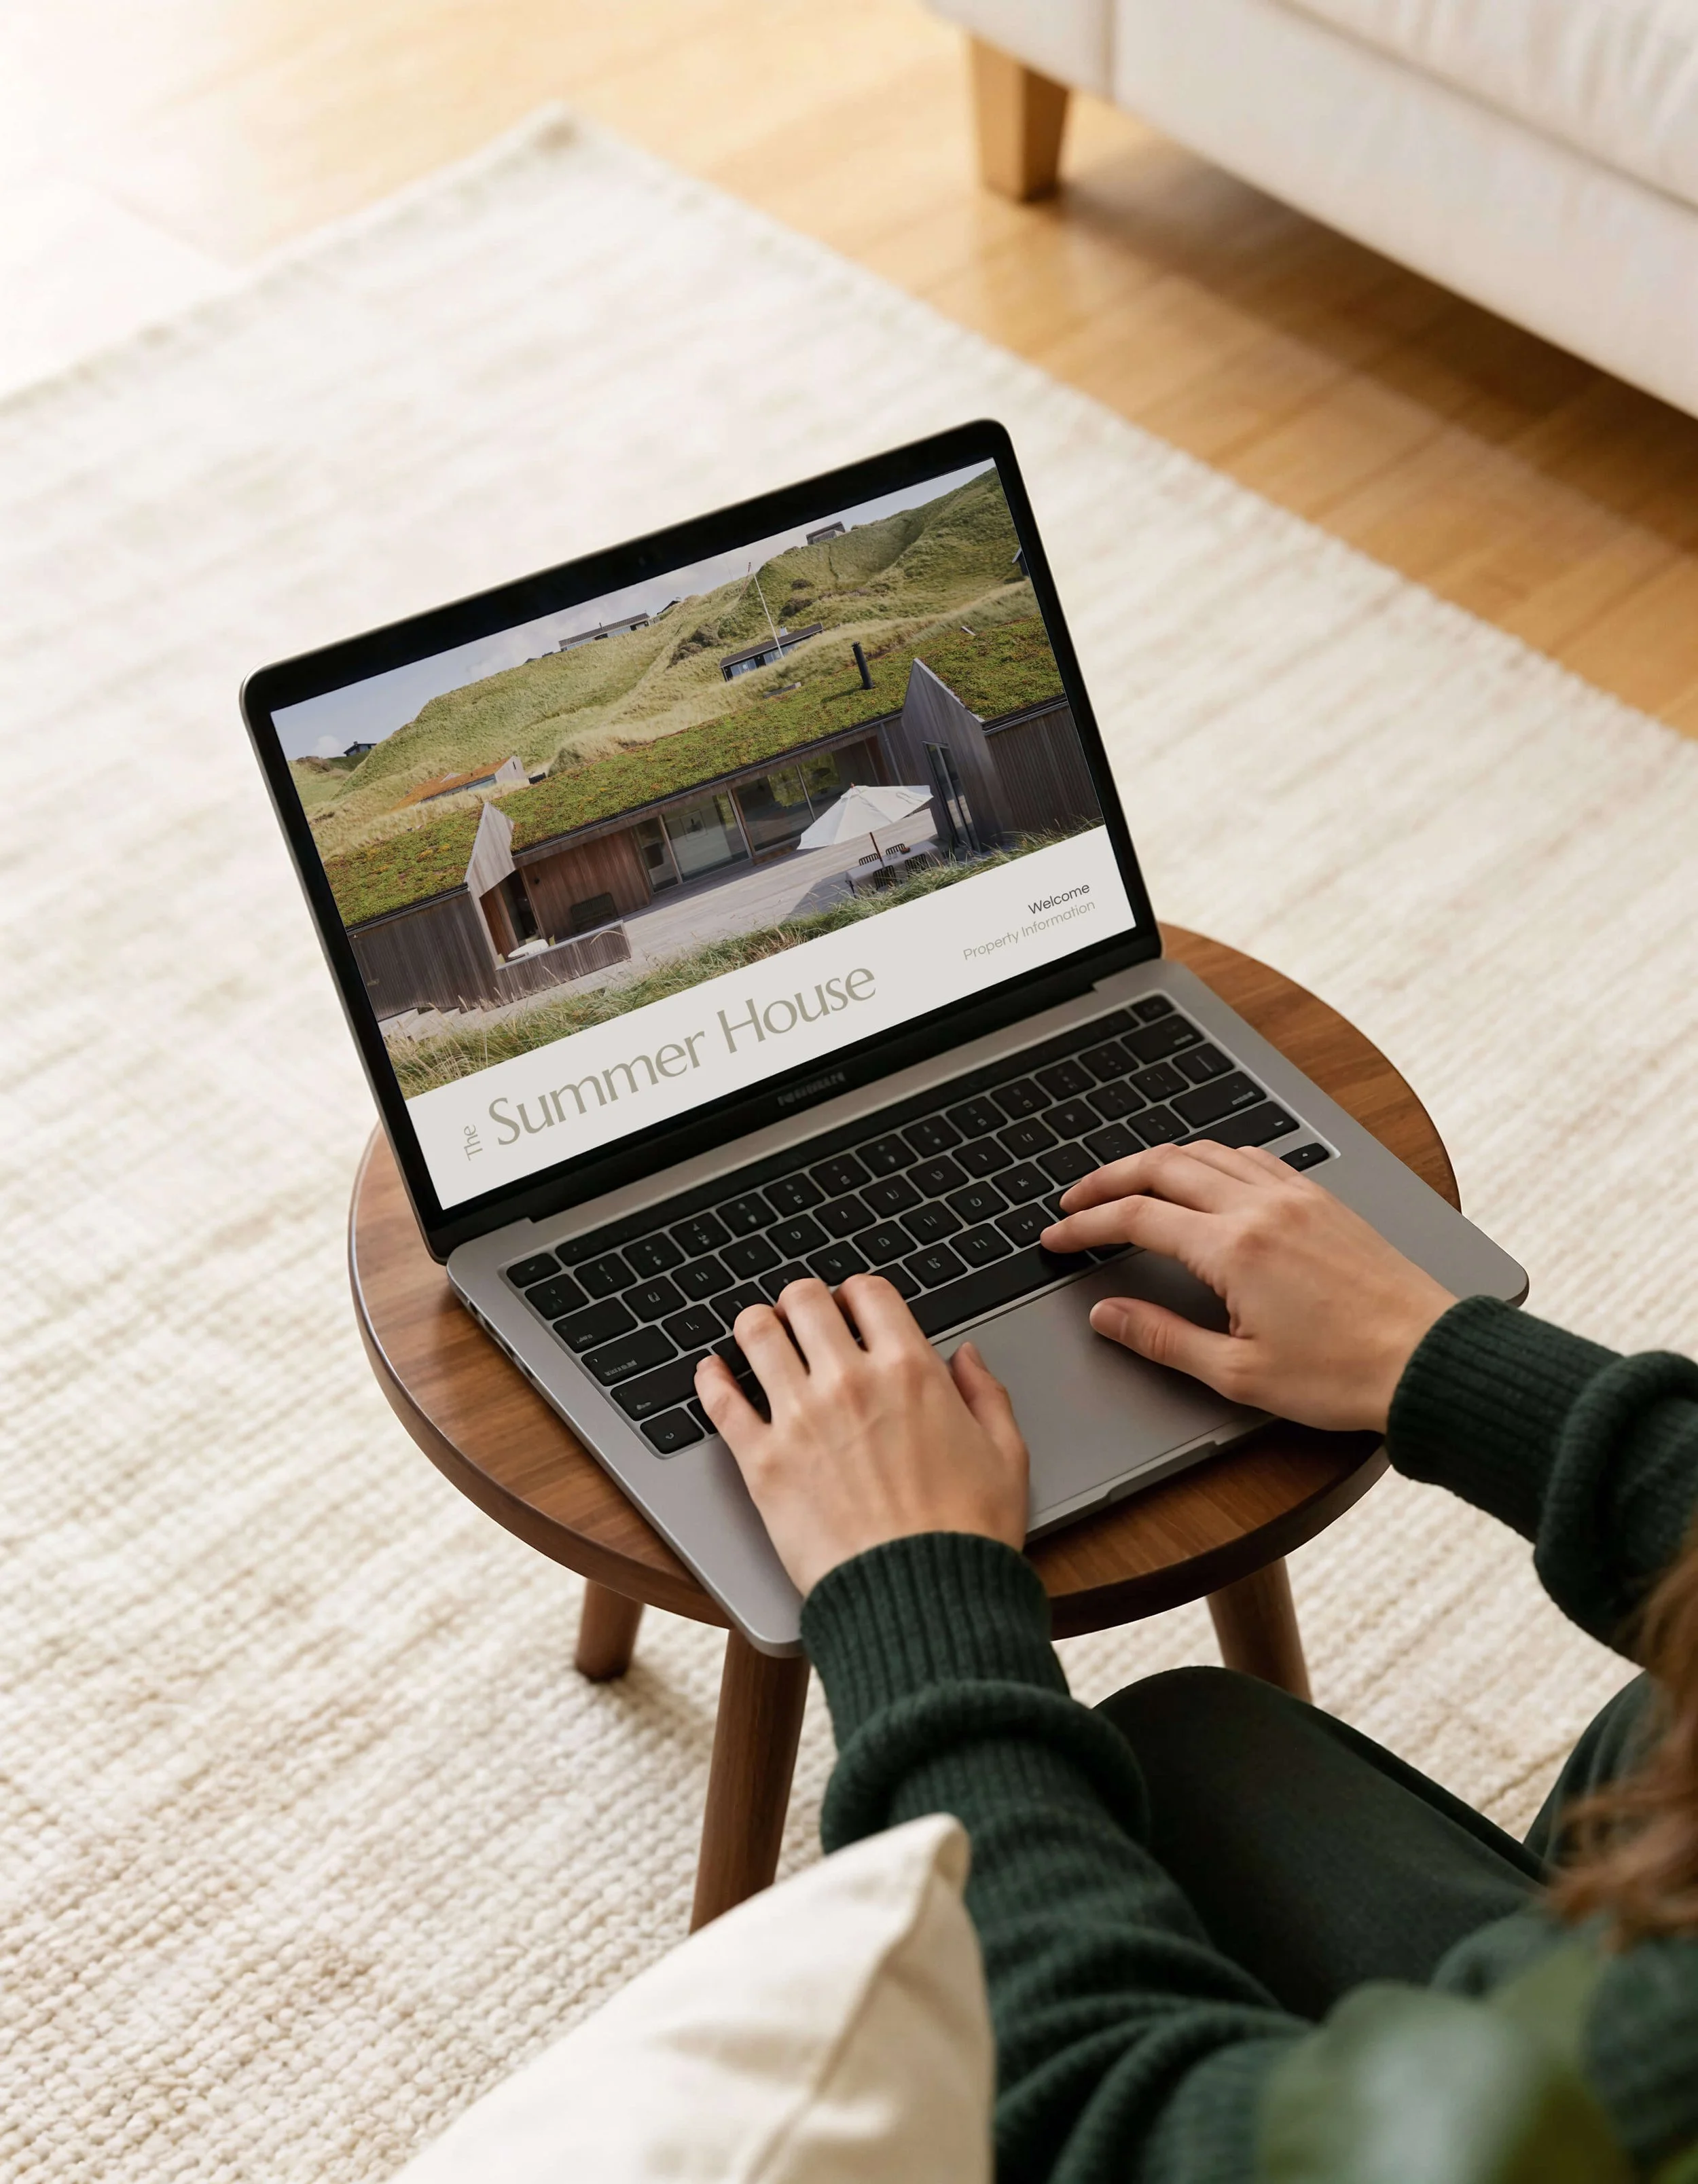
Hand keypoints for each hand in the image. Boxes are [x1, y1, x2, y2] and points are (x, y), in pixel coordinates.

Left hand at [694, 1275, 1029, 1596]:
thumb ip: (986, 1394)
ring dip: (757, 1326)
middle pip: (805, 1299)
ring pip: (756, 1333)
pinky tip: (712, 1372)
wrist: (922, 1601)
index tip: (853, 1307)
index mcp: (911, 1370)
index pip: (869, 1292)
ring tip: (760, 1335)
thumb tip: (967, 1357)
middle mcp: (850, 1381)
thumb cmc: (967, 1536)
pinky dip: (711, 1378)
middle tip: (802, 1318)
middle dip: (803, 1301)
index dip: (858, 1293)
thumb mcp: (1006, 1455)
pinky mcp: (762, 1462)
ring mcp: (800, 1418)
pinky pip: (720, 1400)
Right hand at [1041, 1142, 1454, 1432]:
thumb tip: (1106, 1315)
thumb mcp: (1237, 1373)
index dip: (1086, 1226)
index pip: (1136, 1217)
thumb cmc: (1344, 1375)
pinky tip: (1204, 1179)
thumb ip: (1162, 1338)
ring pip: (1208, 1151)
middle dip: (1107, 1179)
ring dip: (1158, 1162)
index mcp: (1233, 1248)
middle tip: (1074, 1201)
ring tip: (1128, 1185)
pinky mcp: (1323, 1200)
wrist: (1429, 1361)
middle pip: (1162, 1165)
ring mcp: (1296, 1196)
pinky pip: (1253, 1158)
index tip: (1056, 1238)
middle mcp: (1262, 1207)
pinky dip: (1212, 1159)